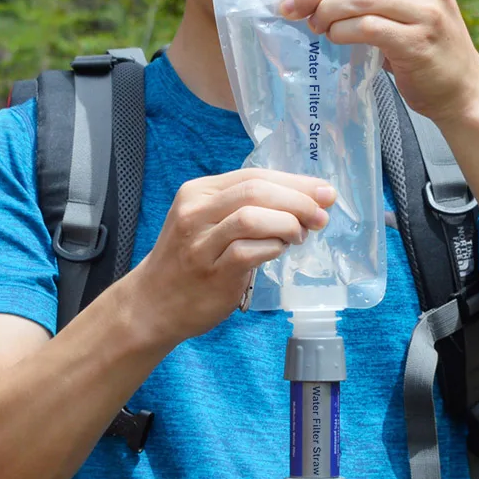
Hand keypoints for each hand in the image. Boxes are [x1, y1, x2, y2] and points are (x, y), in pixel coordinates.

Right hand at [133, 168, 335, 345]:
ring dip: (287, 223)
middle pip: (256, 191)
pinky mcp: (212, 272)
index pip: (254, 175)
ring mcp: (201, 243)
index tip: (325, 192)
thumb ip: (246, 208)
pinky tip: (279, 251)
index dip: (295, 182)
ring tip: (299, 236)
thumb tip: (304, 202)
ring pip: (252, 217)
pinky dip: (273, 248)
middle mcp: (196, 212)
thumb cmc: (189, 262)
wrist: (153, 304)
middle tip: (321, 215)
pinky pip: (250, 252)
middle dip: (298, 200)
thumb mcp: (207, 222)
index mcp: (198, 192)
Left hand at [278, 0, 478, 125]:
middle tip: (287, 6)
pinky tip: (332, 38)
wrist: (462, 90)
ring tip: (311, 25)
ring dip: (326, 10)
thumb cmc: (423, 52)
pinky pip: (369, 28)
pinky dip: (343, 32)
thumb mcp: (401, 11)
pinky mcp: (418, 41)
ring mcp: (425, 11)